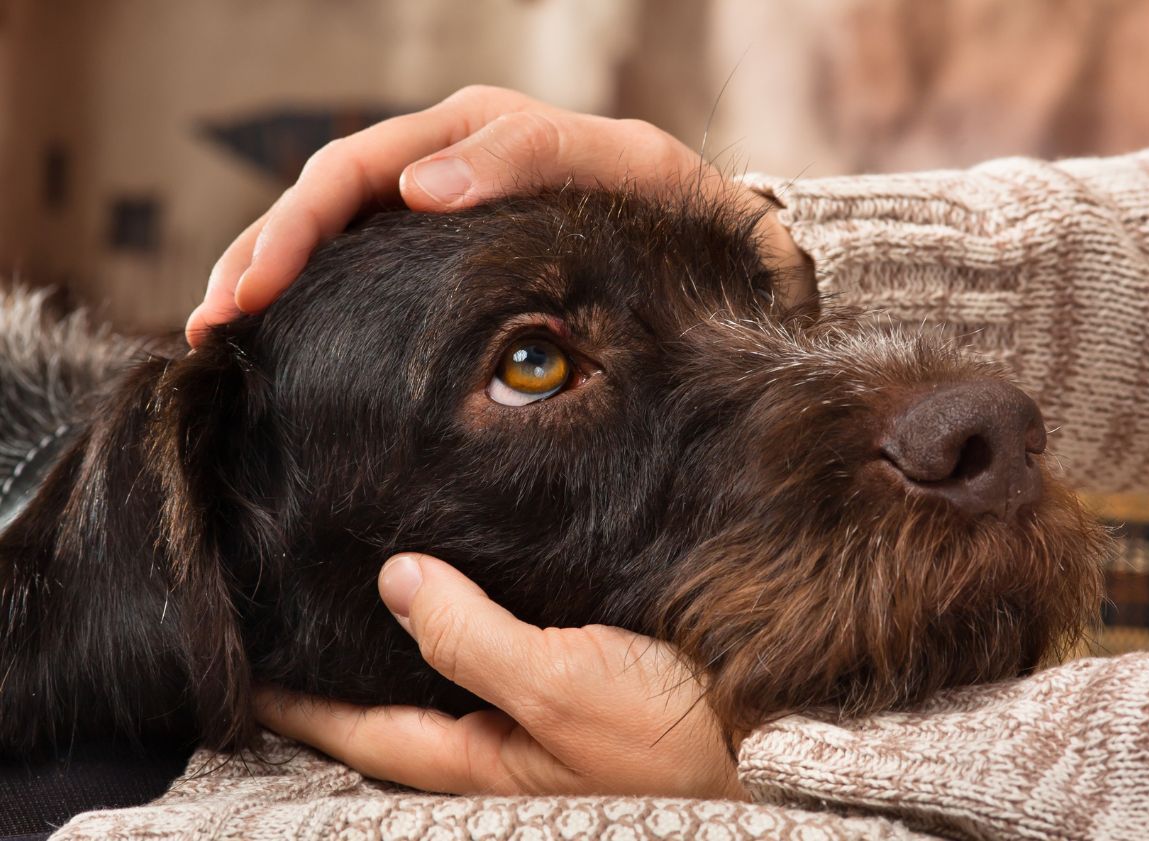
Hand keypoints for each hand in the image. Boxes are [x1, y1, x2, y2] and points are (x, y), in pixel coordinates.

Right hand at [189, 85, 805, 345]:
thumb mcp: (624, 164)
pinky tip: (281, 338)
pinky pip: (366, 268)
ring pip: (332, 234)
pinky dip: (315, 299)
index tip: (254, 292)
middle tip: (212, 326)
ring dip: (268, 277)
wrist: (712, 243)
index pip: (354, 170)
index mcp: (472, 133)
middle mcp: (442, 163)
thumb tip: (419, 187)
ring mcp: (440, 210)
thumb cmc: (672, 206)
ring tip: (217, 337)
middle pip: (322, 200)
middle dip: (260, 257)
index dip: (296, 228)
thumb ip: (529, 157)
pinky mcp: (447, 258)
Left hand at [254, 553, 744, 798]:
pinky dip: (468, 622)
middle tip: (290, 610)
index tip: (245, 657)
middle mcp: (499, 742)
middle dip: (343, 665)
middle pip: (397, 702)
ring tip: (359, 588)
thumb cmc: (674, 734)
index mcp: (482, 757)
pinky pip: (501, 652)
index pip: (363, 727)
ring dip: (405, 638)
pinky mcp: (579, 685)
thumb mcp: (565, 686)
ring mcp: (538, 717)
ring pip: (448, 674)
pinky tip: (466, 583)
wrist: (775, 744)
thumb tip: (395, 580)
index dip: (300, 697)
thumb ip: (473, 639)